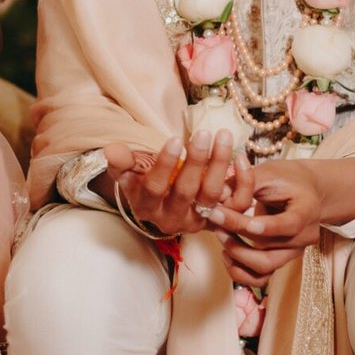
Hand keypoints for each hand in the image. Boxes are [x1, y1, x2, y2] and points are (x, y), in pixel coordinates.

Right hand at [113, 132, 254, 236]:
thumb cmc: (144, 181)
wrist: (164, 203)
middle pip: (186, 192)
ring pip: (212, 195)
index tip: (174, 139)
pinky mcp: (219, 219)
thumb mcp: (129, 172)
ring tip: (224, 136)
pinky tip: (242, 158)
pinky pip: (236, 204)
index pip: (155, 188)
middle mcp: (172, 219)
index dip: (164, 165)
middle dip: (196, 161)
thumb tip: (111, 150)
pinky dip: (243, 183)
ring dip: (220, 165)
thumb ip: (122, 161)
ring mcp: (197, 221)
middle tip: (204, 133)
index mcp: (146, 208)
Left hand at [200, 156, 354, 284]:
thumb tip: (219, 193)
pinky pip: (260, 278)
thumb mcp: (271, 172)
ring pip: (265, 266)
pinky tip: (226, 253)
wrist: (307, 194)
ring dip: (236, 255)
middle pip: (270, 246)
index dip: (264, 226)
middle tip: (215, 219)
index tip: (236, 221)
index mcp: (307, 210)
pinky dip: (240, 271)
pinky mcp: (281, 260)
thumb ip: (247, 182)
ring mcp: (294, 252)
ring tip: (219, 234)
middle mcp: (304, 236)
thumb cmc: (287, 179)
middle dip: (237, 235)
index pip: (289, 224)